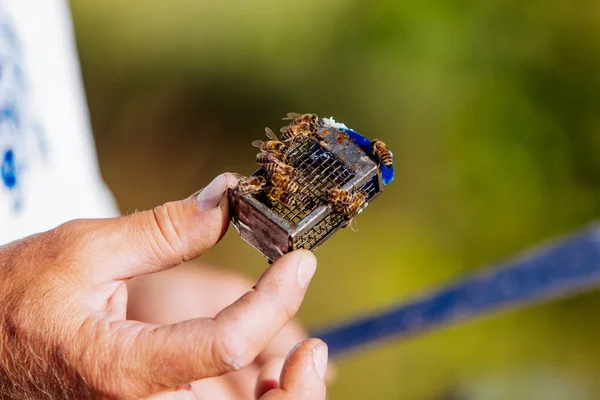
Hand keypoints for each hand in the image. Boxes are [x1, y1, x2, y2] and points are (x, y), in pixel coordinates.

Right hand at [0, 173, 326, 398]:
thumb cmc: (11, 300)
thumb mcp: (83, 250)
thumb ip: (165, 229)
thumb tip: (227, 197)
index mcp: (121, 369)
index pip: (224, 343)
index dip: (273, 299)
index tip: (298, 262)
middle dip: (294, 392)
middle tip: (315, 349)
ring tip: (299, 356)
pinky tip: (267, 370)